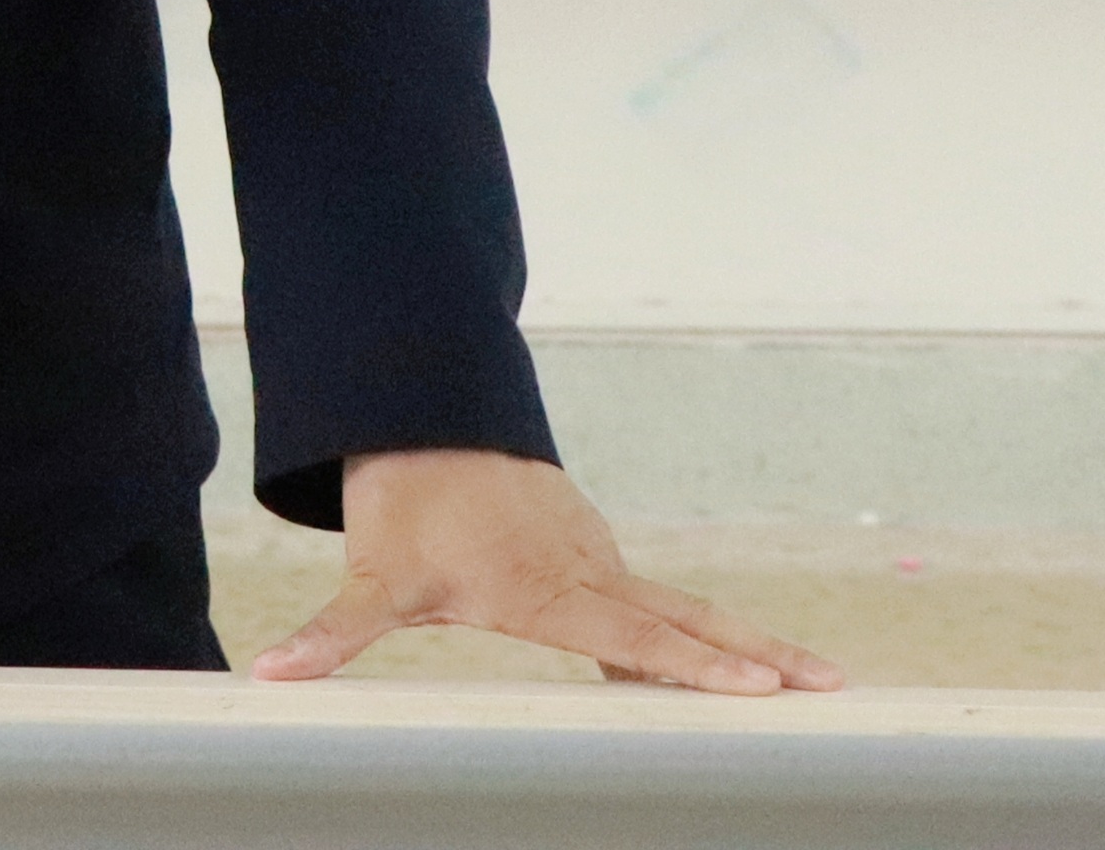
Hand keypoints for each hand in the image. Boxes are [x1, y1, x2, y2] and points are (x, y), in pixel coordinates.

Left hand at [251, 448, 847, 692]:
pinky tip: (738, 668)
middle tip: (832, 685)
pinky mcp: (595, 554)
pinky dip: (706, 632)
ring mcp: (597, 559)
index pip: (634, 637)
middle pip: (688, 620)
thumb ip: (332, 634)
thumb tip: (273, 675)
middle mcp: (585, 572)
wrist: (420, 418)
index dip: (695, 666)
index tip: (758, 685)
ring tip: (814, 681)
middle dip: (761, 655)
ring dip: (749, 642)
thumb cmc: (401, 505)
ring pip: (684, 606)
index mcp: (544, 590)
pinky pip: (660, 600)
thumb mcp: (371, 578)